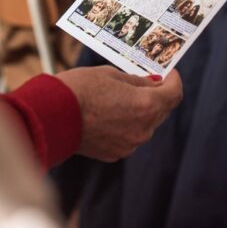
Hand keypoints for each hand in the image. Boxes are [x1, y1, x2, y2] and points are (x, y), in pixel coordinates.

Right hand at [57, 66, 182, 161]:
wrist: (52, 116)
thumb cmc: (80, 88)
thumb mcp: (112, 75)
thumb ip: (137, 82)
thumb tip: (153, 84)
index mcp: (146, 105)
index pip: (174, 94)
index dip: (174, 81)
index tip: (170, 74)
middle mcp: (143, 129)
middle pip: (162, 111)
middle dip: (158, 96)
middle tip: (147, 82)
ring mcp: (130, 144)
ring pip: (145, 125)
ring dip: (140, 112)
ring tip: (121, 98)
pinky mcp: (115, 153)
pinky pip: (129, 136)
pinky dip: (126, 125)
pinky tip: (109, 114)